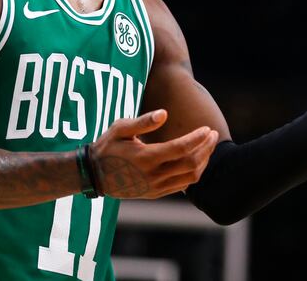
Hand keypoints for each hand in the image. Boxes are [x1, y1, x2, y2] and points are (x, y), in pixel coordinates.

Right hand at [89, 110, 218, 198]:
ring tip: (207, 146)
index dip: (198, 138)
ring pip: (190, 177)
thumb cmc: (107, 146)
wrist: (94, 175)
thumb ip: (143, 121)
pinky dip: (194, 173)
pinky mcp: (155, 193)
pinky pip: (182, 186)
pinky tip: (196, 160)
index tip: (207, 128)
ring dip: (203, 161)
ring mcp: (155, 187)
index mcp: (146, 158)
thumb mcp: (120, 129)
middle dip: (206, 148)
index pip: (181, 148)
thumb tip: (164, 113)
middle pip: (191, 163)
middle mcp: (153, 175)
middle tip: (213, 134)